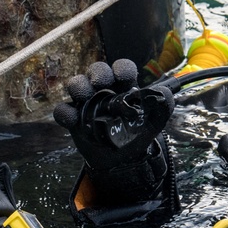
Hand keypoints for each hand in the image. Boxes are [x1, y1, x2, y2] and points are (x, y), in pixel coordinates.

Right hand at [53, 59, 174, 172]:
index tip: (122, 76)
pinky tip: (73, 120)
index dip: (121, 68)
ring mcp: (88, 103)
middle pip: (97, 71)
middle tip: (100, 82)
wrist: (124, 159)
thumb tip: (164, 93)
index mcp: (125, 86)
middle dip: (98, 72)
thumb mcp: (157, 119)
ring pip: (77, 85)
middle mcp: (105, 90)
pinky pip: (63, 111)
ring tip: (84, 95)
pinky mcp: (75, 119)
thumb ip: (164, 104)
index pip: (122, 68)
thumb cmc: (139, 133)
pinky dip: (65, 113)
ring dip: (79, 86)